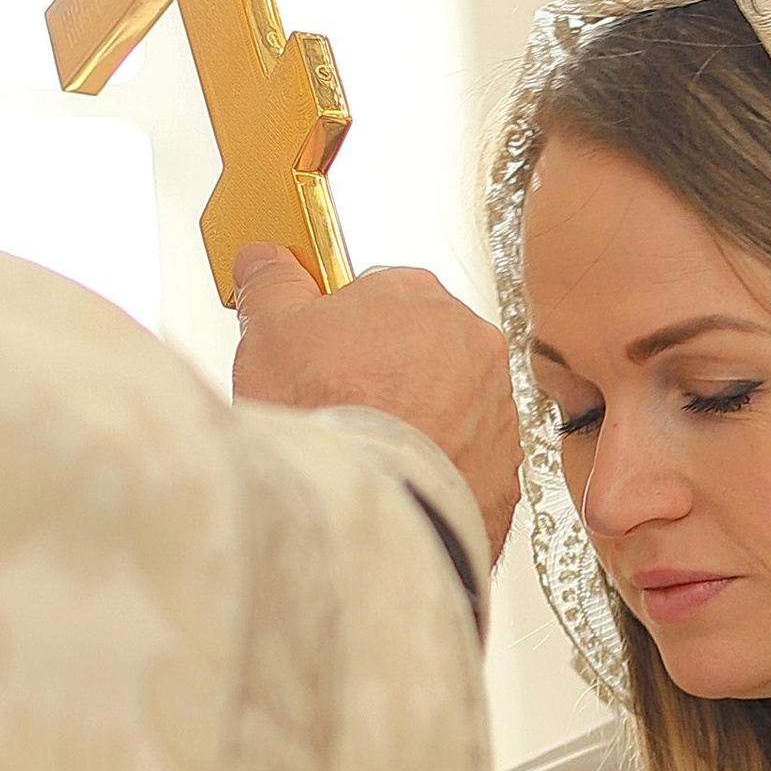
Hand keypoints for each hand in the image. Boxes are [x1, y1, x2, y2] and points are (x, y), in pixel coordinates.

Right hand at [231, 247, 521, 559]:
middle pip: (417, 347)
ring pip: (448, 404)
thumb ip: (272, 283)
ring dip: (413, 420)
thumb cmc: (329, 416)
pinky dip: (436, 468)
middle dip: (380, 373)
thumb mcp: (270, 331)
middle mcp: (471, 343)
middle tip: (335, 405)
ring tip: (363, 449)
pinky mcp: (504, 468)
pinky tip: (395, 481)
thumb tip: (267, 260)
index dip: (338, 328)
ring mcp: (496, 408)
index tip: (317, 355)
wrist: (373, 510)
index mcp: (418, 296)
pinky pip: (465, 458)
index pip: (377, 294)